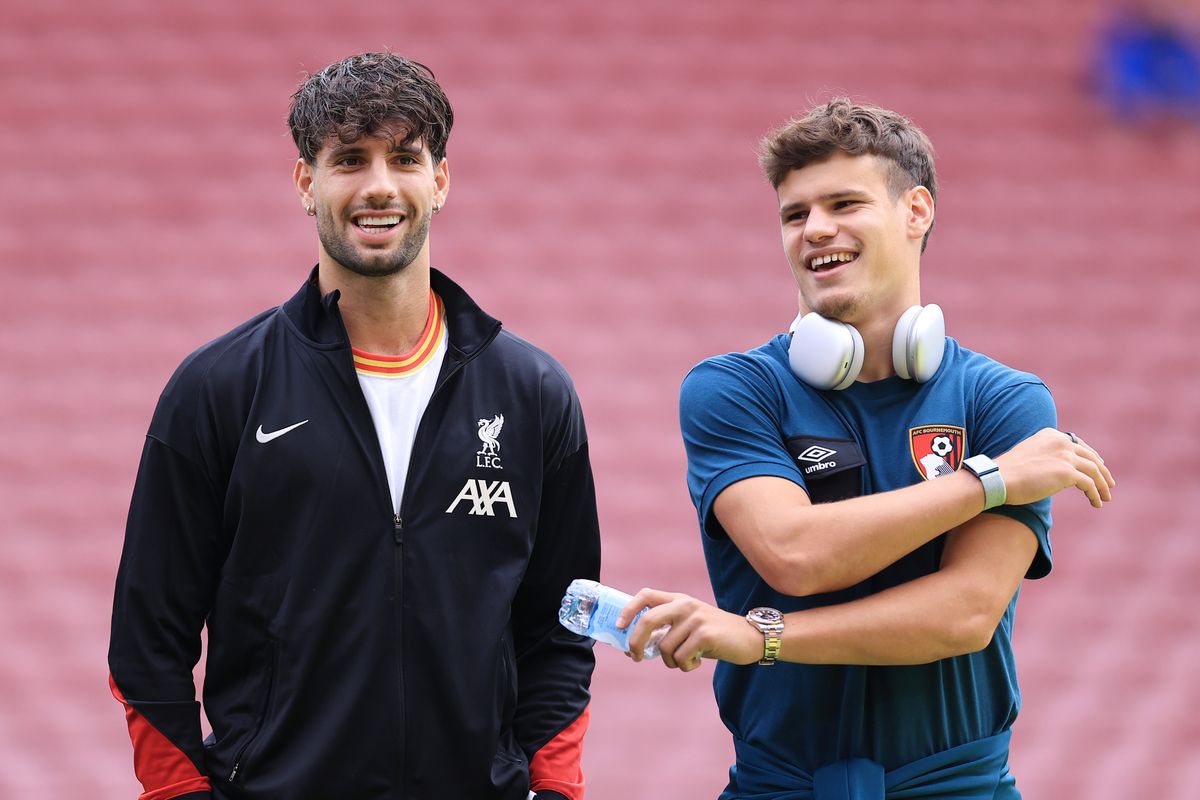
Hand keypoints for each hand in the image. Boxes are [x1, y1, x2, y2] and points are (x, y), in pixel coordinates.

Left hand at [616, 589, 761, 670]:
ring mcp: (695, 619)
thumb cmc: (715, 635)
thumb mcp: (690, 624)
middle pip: (647, 620)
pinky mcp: (705, 635)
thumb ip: (667, 629)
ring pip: (664, 648)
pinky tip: (698, 662)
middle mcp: (685, 605)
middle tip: (636, 657)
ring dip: (670, 662)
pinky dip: (685, 666)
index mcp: (679, 599)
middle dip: (635, 642)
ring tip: (686, 660)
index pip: (646, 595)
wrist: (751, 637)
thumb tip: (635, 647)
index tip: (619, 626)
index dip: (628, 610)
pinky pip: (681, 658)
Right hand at [994, 428, 1114, 508]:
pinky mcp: (1068, 472)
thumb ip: (1044, 456)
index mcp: (1050, 435)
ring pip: (1095, 470)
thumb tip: (1055, 471)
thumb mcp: (1027, 455)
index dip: (1091, 457)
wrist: (998, 478)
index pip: (1078, 445)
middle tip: (1109, 484)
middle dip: (1102, 471)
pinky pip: (1090, 484)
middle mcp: (1061, 441)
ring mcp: (1065, 456)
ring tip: (1106, 497)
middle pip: (1090, 457)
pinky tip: (1097, 503)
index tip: (1098, 466)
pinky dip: (1096, 494)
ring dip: (1103, 485)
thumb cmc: (1007, 472)